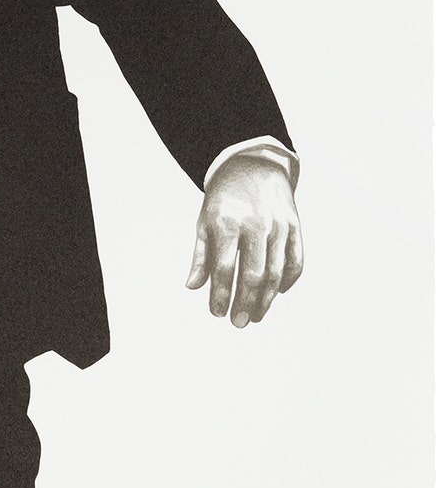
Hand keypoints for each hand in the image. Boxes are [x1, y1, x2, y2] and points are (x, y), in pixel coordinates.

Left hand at [186, 153, 303, 327]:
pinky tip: (276, 293)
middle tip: (238, 323)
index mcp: (227, 223)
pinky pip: (295, 260)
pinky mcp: (294, 226)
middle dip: (245, 303)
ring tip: (256, 316)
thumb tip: (192, 287)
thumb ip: (200, 256)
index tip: (217, 313)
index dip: (220, 294)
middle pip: (252, 273)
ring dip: (266, 299)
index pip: (224, 268)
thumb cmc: (224, 200)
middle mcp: (256, 224)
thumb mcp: (204, 222)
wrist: (254, 165)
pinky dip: (288, 280)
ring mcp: (278, 225)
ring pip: (276, 271)